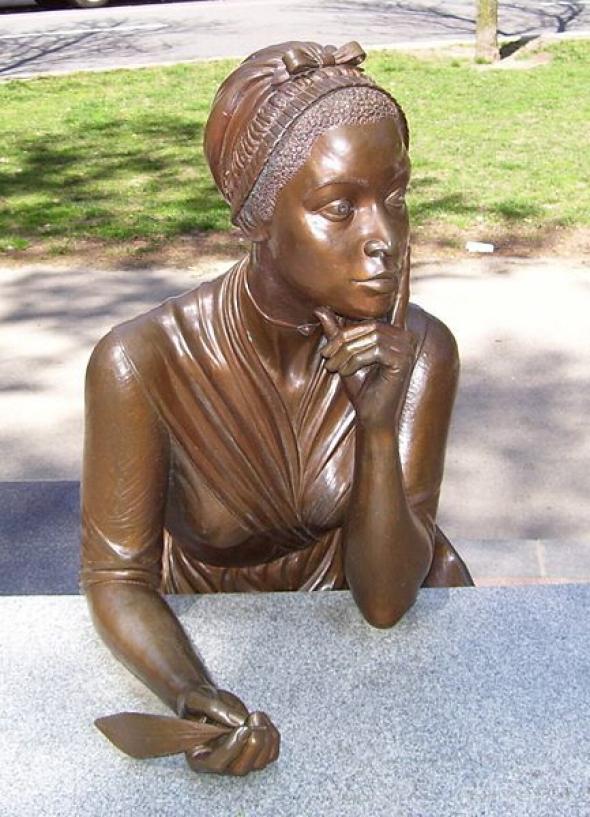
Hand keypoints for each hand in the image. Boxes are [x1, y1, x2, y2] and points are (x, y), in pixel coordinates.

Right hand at [179, 684, 279, 775]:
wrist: (206, 700)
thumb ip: (214, 708)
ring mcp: (237, 759)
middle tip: (255, 717)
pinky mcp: (252, 752)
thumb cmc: (198, 702)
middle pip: (240, 768)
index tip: (244, 728)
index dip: (232, 748)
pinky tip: (263, 719)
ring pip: (258, 763)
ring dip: (266, 739)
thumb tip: (238, 721)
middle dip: (254, 743)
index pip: (217, 763)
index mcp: (199, 756)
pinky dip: (273, 738)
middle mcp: (218, 763)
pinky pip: (270, 755)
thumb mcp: (197, 698)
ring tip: (257, 715)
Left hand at [315, 247, 415, 429]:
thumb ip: (335, 330)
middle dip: (342, 339)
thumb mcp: (341, 354)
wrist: (369, 414)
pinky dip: (352, 359)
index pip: (397, 298)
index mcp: (390, 329)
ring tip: (334, 368)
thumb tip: (321, 306)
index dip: (404, 272)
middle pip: (366, 322)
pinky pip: (371, 348)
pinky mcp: (401, 358)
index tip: (405, 245)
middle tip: (328, 358)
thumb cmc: (358, 384)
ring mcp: (405, 345)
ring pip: (366, 335)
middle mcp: (402, 333)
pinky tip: (346, 372)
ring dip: (344, 352)